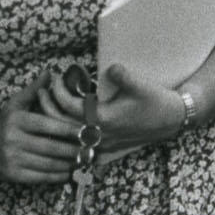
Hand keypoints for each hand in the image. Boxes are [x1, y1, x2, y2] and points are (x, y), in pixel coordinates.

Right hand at [0, 69, 82, 184]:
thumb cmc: (6, 121)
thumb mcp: (16, 103)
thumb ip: (34, 90)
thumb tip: (49, 73)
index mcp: (16, 120)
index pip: (46, 125)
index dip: (67, 129)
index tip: (86, 131)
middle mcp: (12, 140)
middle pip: (49, 147)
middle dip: (72, 150)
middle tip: (91, 150)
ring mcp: (11, 159)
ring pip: (47, 164)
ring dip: (68, 164)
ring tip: (83, 161)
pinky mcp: (13, 174)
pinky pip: (40, 177)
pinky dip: (57, 176)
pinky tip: (69, 172)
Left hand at [43, 63, 189, 156]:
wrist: (173, 119)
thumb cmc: (156, 101)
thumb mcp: (140, 85)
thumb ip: (122, 76)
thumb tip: (110, 68)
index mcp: (105, 120)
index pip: (70, 107)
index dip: (59, 92)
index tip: (55, 79)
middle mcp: (101, 135)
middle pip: (63, 126)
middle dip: (49, 109)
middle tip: (41, 92)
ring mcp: (104, 144)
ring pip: (70, 137)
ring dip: (57, 121)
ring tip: (49, 104)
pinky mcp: (108, 146)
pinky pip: (81, 144)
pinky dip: (69, 134)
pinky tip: (64, 124)